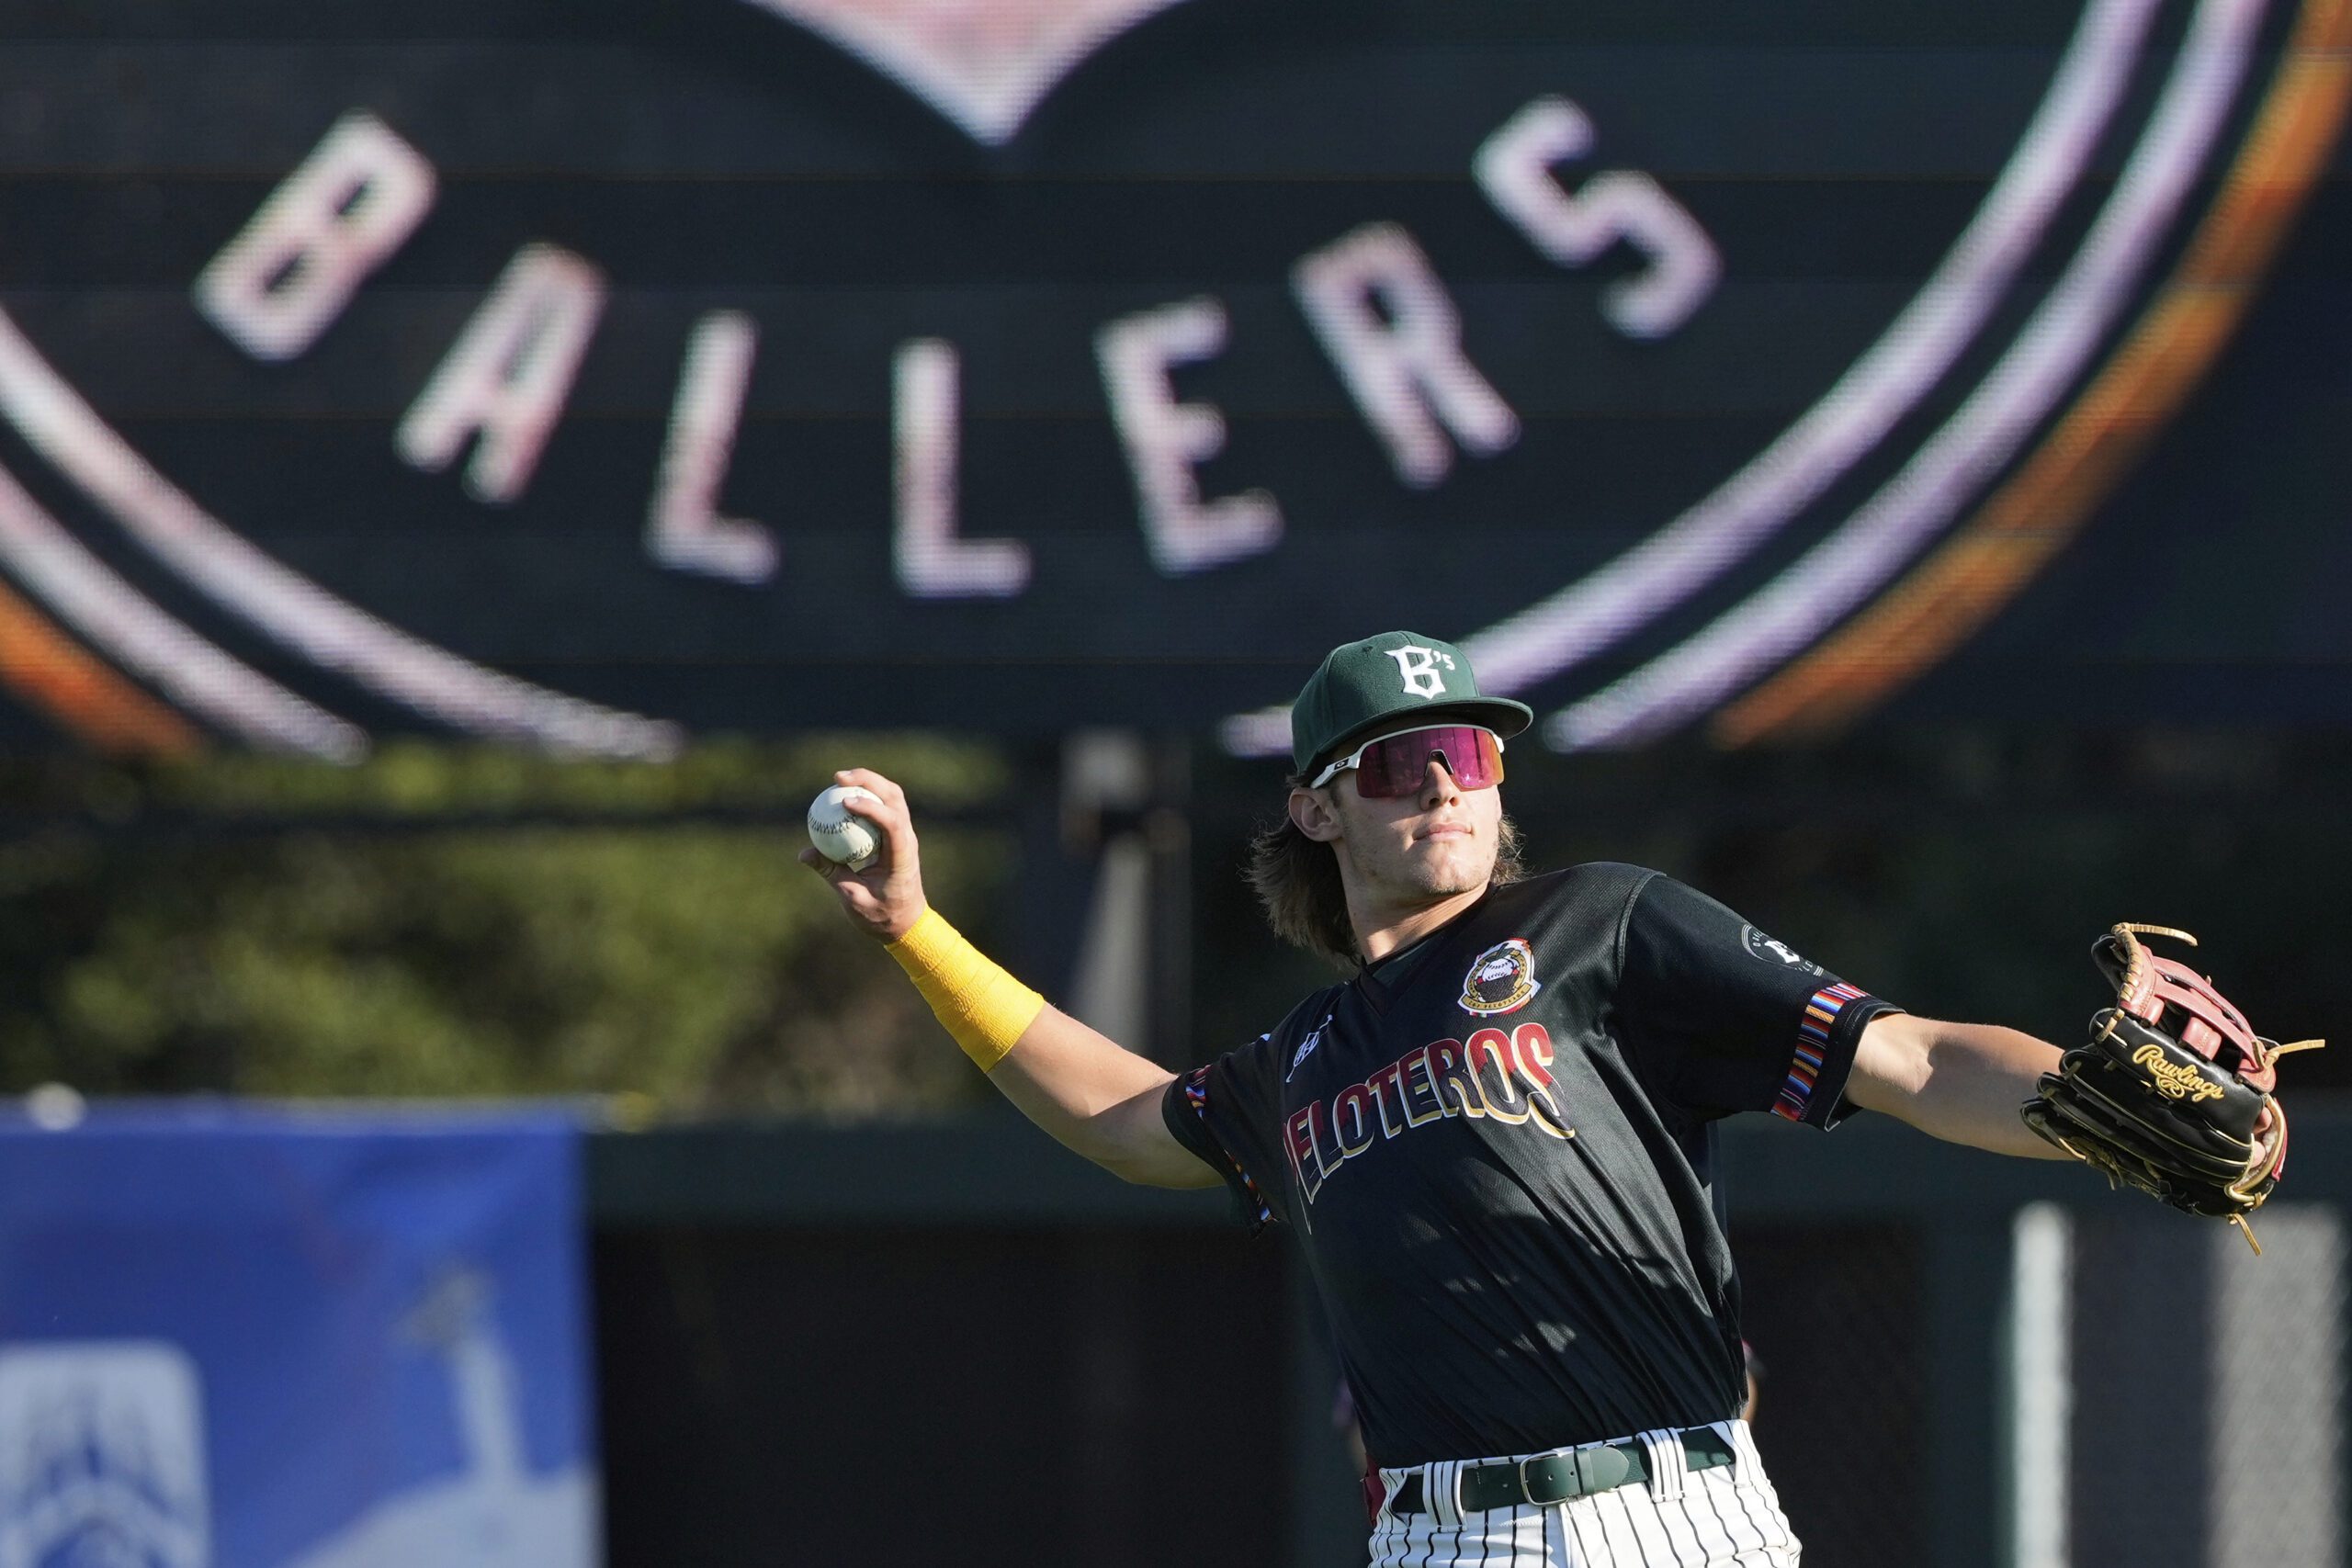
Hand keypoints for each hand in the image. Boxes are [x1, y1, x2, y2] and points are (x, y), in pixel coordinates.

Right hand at [799, 768, 926, 941]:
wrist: (906, 921)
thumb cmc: (882, 915)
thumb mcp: (853, 898)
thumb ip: (830, 873)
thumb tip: (804, 853)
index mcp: (902, 856)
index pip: (892, 823)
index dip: (870, 807)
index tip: (844, 802)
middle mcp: (908, 839)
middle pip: (894, 797)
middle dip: (868, 780)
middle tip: (837, 777)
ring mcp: (905, 834)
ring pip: (892, 796)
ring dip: (869, 782)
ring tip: (839, 778)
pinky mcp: (898, 833)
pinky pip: (884, 806)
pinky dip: (866, 795)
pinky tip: (844, 794)